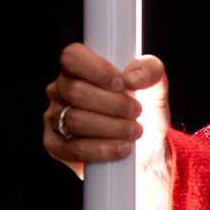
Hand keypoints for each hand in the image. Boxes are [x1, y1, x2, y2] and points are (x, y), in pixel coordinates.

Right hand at [44, 43, 174, 209]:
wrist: (145, 152)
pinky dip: (102, 149)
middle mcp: (61, 90)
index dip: (97, 69)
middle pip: (76, 91)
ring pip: (75, 120)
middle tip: (136, 111)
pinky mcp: (55, 146)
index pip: (72, 56)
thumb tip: (133, 77)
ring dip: (112, 127)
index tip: (122, 84)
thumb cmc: (144, 114)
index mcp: (79, 69)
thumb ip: (150, 72)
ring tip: (134, 131)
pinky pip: (73, 149)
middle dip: (113, 104)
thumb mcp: (155, 89)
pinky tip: (122, 148)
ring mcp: (54, 118)